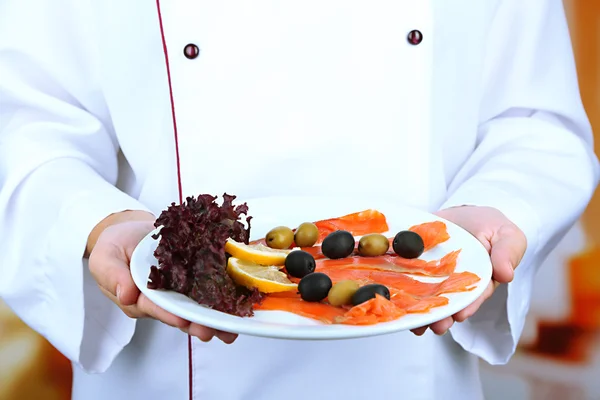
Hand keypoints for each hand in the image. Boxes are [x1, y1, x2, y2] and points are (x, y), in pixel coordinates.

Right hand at [88, 211, 237, 343]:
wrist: (131, 228)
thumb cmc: (115, 244)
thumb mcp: (105, 257)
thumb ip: (112, 275)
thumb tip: (125, 295)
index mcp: (139, 298)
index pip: (154, 308)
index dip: (169, 314)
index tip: (182, 320)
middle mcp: (161, 299)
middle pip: (180, 314)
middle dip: (197, 323)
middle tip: (213, 330)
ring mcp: (178, 291)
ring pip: (196, 307)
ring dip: (214, 318)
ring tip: (231, 327)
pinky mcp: (192, 278)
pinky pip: (207, 287)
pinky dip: (223, 294)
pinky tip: (238, 302)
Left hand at [411, 206, 526, 335]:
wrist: (463, 215)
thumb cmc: (490, 227)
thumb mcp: (507, 234)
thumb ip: (509, 252)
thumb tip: (506, 274)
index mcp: (480, 282)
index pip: (475, 296)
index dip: (468, 305)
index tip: (461, 314)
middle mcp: (455, 285)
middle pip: (449, 303)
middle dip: (443, 316)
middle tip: (438, 326)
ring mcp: (434, 278)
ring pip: (428, 297)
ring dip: (423, 312)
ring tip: (417, 324)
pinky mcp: (416, 266)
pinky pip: (407, 278)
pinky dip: (400, 290)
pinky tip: (395, 302)